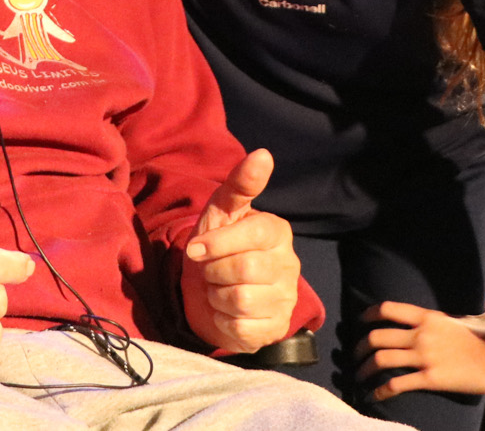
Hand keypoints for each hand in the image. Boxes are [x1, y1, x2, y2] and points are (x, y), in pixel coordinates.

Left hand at [180, 149, 300, 352]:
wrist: (206, 296)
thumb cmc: (215, 247)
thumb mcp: (220, 213)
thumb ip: (240, 184)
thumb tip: (263, 154)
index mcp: (278, 232)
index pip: (254, 233)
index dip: (219, 242)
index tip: (195, 248)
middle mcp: (289, 265)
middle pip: (245, 268)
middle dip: (214, 271)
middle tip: (209, 271)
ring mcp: (285, 299)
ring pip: (242, 299)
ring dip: (216, 296)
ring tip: (218, 289)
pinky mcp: (275, 329)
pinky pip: (243, 328)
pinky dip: (223, 320)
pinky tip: (225, 312)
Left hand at [356, 299, 484, 398]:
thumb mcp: (477, 316)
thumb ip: (479, 306)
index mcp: (428, 317)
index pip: (387, 309)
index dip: (368, 315)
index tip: (360, 323)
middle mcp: (421, 334)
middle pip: (377, 336)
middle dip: (359, 347)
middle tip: (355, 356)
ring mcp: (424, 356)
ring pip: (381, 360)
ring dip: (364, 369)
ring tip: (359, 377)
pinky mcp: (430, 378)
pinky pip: (396, 384)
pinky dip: (379, 391)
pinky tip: (373, 395)